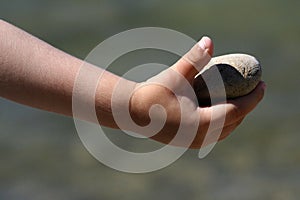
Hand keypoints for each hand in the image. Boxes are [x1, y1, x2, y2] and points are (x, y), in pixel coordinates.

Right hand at [128, 37, 264, 147]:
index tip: (263, 85)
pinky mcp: (185, 141)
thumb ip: (194, 58)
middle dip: (247, 107)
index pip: (238, 110)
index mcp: (202, 123)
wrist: (129, 111)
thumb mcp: (176, 74)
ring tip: (239, 101)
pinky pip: (212, 135)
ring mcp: (192, 142)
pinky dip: (221, 123)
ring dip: (234, 117)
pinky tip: (220, 112)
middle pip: (233, 123)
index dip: (253, 98)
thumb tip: (208, 40)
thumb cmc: (152, 92)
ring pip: (223, 131)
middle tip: (253, 91)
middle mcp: (200, 136)